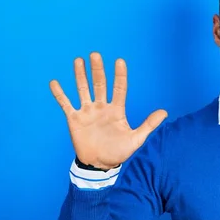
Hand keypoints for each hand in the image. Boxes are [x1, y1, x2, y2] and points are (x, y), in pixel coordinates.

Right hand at [49, 52, 167, 169]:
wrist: (100, 165)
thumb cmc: (119, 152)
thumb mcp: (136, 139)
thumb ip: (149, 125)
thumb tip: (165, 112)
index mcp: (116, 110)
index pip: (119, 89)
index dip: (120, 75)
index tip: (119, 61)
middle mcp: (101, 107)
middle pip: (99, 84)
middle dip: (97, 70)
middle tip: (95, 54)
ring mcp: (87, 112)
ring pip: (83, 89)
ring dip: (80, 76)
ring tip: (78, 60)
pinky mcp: (74, 119)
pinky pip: (66, 104)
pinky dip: (60, 94)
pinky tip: (55, 82)